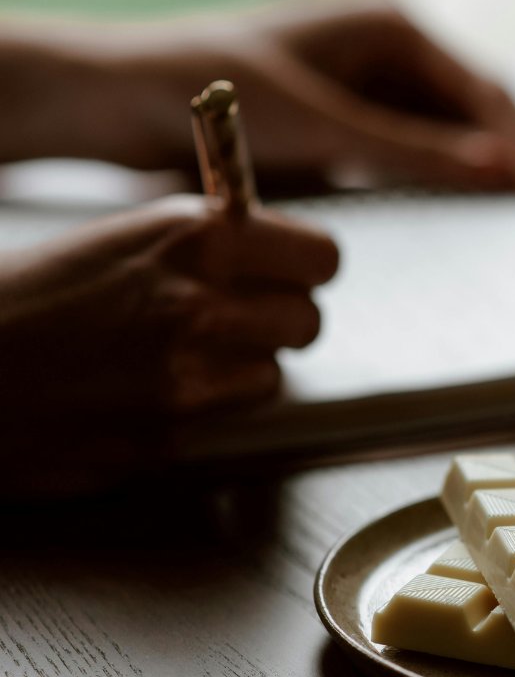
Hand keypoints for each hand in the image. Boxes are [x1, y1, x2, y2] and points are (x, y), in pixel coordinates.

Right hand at [0, 195, 337, 495]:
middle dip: (275, 324)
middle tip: (229, 321)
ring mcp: (186, 379)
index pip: (321, 258)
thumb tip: (267, 258)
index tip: (289, 275)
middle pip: (307, 322)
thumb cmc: (11, 300)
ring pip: (270, 379)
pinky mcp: (165, 439)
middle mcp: (200, 304)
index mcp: (192, 237)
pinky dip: (192, 414)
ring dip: (236, 373)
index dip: (305, 270)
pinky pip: (217, 424)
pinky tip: (135, 394)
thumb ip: (201, 249)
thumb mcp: (114, 242)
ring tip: (170, 358)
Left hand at [4, 0, 514, 210]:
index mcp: (395, 28)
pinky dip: (452, 199)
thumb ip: (413, 150)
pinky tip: (472, 235)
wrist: (122, 104)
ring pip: (461, 146)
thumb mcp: (317, 124)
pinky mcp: (357, 138)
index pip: (490, 91)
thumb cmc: (209, 90)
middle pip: (487, 117)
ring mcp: (378, 98)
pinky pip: (423, 169)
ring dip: (495, 186)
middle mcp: (395, 59)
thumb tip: (506, 175)